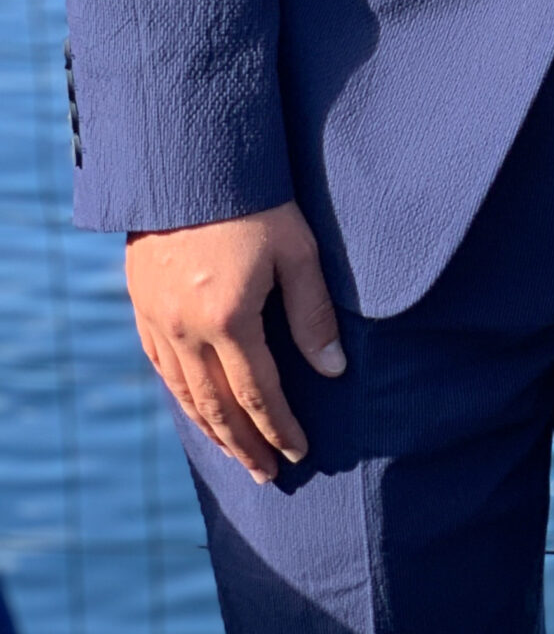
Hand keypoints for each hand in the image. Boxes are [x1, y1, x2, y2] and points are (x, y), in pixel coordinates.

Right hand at [126, 200, 344, 482]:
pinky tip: (195, 408)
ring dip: (211, 430)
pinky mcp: (141, 303)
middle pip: (217, 406)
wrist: (192, 158)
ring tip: (235, 456)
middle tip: (267, 475)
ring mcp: (158, 318)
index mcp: (229, 318)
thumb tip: (333, 369)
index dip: (279, 428)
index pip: (259, 394)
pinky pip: (159, 365)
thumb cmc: (258, 199)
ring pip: (184, 393)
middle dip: (245, 445)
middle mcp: (186, 328)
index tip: (298, 453)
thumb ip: (313, 314)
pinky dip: (180, 395)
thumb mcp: (298, 251)